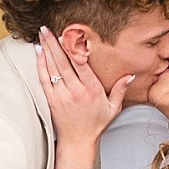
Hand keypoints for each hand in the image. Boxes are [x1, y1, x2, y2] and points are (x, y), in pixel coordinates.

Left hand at [37, 27, 128, 151]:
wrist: (78, 140)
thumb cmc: (95, 124)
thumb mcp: (113, 108)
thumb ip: (120, 90)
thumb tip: (129, 75)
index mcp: (92, 90)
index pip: (80, 64)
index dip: (71, 48)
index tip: (66, 35)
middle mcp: (76, 91)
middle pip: (63, 62)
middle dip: (53, 43)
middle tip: (46, 28)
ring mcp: (61, 95)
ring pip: (52, 67)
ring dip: (45, 49)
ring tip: (41, 34)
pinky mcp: (51, 99)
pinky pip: (44, 78)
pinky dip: (40, 64)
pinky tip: (39, 53)